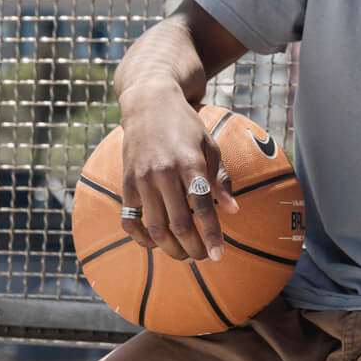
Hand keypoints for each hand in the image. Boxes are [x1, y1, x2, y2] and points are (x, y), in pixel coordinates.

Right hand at [116, 84, 241, 260]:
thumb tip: (233, 211)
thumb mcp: (210, 145)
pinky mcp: (127, 182)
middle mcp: (164, 172)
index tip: (219, 255)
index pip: (202, 207)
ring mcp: (142, 178)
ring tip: (184, 255)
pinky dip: (142, 237)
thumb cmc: (186, 126)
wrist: (149, 103)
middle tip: (203, 258)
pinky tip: (154, 244)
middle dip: (193, 247)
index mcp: (190, 162)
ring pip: (155, 226)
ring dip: (170, 248)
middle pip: (178, 223)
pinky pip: (130, 219)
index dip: (211, 234)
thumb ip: (221, 179)